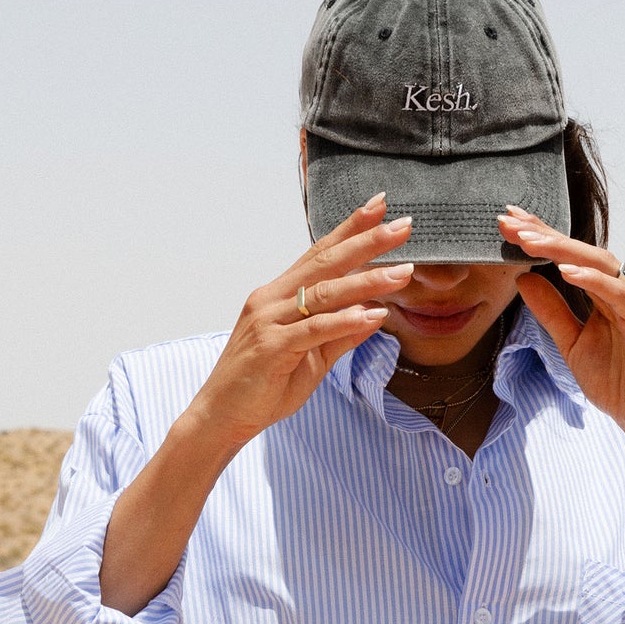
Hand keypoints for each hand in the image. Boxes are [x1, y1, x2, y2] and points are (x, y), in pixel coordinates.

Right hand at [187, 196, 414, 453]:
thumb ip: (341, 336)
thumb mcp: (312, 360)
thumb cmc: (262, 388)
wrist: (222, 417)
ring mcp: (269, 321)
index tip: (380, 206)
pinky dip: (344, 321)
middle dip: (365, 241)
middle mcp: (272, 300)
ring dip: (365, 281)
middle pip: (324, 262)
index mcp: (279, 296)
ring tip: (401, 273)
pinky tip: (372, 315)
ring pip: (323, 293)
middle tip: (402, 225)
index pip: (319, 255)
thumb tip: (374, 315)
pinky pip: (313, 330)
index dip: (350, 230)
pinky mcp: (271, 348)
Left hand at [499, 207, 624, 442]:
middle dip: (545, 234)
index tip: (508, 223)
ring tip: (529, 241)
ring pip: (601, 264)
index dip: (541, 237)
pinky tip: (565, 272)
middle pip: (583, 252)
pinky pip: (619, 295)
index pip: (571, 257)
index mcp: (608, 292)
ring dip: (563, 250)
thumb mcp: (572, 343)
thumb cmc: (618, 382)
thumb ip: (551, 311)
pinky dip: (593, 281)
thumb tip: (522, 279)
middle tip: (510, 221)